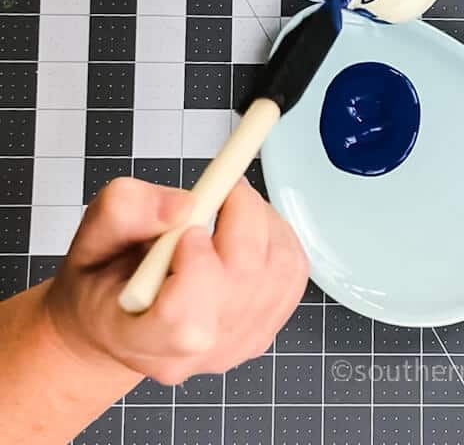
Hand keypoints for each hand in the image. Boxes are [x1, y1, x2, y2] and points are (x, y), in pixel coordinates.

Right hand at [45, 178, 307, 384]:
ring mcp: (235, 346)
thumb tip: (184, 204)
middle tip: (220, 187)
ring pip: (277, 269)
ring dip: (262, 219)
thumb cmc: (104, 278)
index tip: (187, 229)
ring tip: (230, 207)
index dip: (197, 265)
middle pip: (242, 281)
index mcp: (138, 339)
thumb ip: (124, 211)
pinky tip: (248, 228)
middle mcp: (194, 354)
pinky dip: (278, 235)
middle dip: (239, 214)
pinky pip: (293, 271)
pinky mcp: (265, 329)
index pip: (187, 322)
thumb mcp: (91, 236)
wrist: (122, 316)